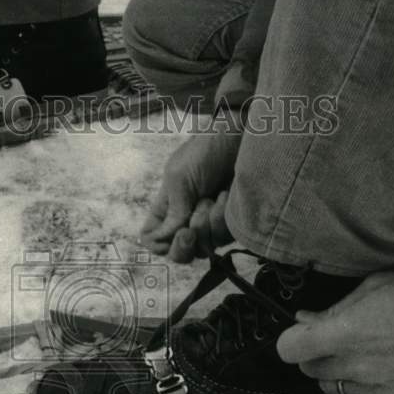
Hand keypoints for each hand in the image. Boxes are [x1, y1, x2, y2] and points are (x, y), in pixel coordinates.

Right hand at [141, 124, 242, 261]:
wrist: (241, 140)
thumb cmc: (204, 152)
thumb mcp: (179, 178)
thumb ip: (171, 212)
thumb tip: (160, 240)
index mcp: (166, 209)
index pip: (152, 239)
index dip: (157, 245)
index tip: (167, 237)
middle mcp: (185, 220)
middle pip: (178, 254)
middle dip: (183, 246)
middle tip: (189, 231)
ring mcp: (210, 224)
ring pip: (202, 248)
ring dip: (205, 224)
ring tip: (211, 197)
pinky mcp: (231, 224)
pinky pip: (224, 239)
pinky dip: (223, 219)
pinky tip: (225, 196)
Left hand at [276, 271, 393, 393]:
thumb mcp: (376, 287)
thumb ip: (336, 308)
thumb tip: (306, 318)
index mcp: (347, 332)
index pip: (290, 348)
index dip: (290, 339)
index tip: (299, 330)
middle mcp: (356, 364)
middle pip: (308, 369)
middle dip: (311, 352)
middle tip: (328, 336)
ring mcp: (375, 384)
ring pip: (330, 386)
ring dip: (331, 370)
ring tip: (351, 351)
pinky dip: (355, 382)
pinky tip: (371, 363)